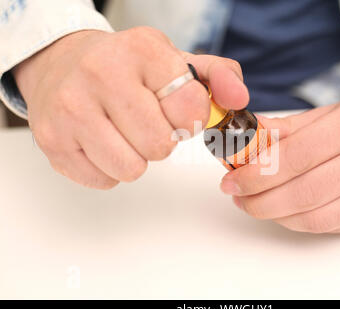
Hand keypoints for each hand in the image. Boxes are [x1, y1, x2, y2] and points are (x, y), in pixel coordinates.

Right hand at [13, 28, 248, 188]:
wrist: (62, 64)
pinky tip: (102, 141)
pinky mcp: (52, 141)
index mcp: (141, 50)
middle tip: (147, 122)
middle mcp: (100, 73)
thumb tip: (240, 100)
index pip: (188, 107)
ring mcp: (70, 109)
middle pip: (159, 146)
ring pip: (131, 169)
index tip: (175, 110)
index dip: (189, 118)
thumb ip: (219, 77)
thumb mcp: (176, 61)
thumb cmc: (128, 69)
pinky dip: (110, 168)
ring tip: (124, 133)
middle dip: (161, 141)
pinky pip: (104, 180)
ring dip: (136, 157)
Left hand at [220, 98, 339, 232]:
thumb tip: (248, 134)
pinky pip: (328, 226)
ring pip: (315, 216)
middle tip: (236, 195)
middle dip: (259, 198)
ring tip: (252, 203)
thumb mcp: (330, 114)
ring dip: (274, 214)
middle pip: (304, 190)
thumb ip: (288, 127)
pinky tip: (280, 211)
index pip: (297, 155)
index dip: (257, 173)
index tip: (231, 179)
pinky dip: (295, 222)